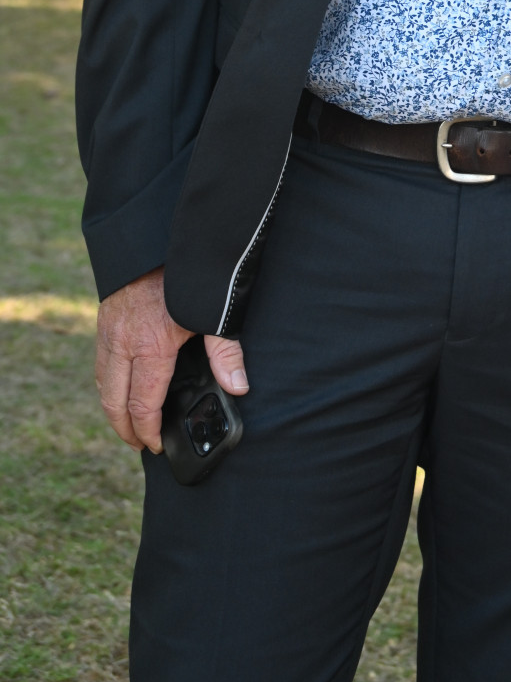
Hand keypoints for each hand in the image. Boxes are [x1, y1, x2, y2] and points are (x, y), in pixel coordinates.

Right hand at [95, 268, 247, 452]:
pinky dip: (107, 382)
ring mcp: (108, 330)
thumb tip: (238, 386)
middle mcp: (121, 343)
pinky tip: (121, 386)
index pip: (142, 405)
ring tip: (128, 423)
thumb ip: (226, 351)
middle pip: (113, 402)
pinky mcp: (104, 318)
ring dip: (112, 407)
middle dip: (124, 428)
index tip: (156, 446)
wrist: (155, 235)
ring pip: (102, 382)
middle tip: (138, 443)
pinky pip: (100, 361)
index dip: (147, 431)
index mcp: (149, 347)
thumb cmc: (187, 274)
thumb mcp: (214, 312)